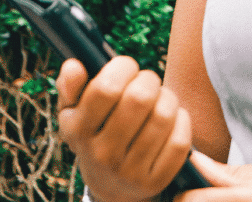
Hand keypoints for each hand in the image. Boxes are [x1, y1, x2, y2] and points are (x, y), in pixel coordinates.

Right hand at [56, 57, 193, 201]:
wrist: (110, 185)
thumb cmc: (95, 134)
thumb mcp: (74, 113)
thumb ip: (70, 86)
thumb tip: (74, 64)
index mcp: (78, 131)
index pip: (106, 88)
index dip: (123, 67)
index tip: (126, 67)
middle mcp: (102, 154)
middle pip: (139, 98)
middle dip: (149, 80)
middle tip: (146, 82)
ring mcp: (129, 171)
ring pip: (164, 116)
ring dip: (168, 98)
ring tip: (159, 99)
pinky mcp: (155, 181)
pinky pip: (180, 140)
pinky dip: (181, 121)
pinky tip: (172, 119)